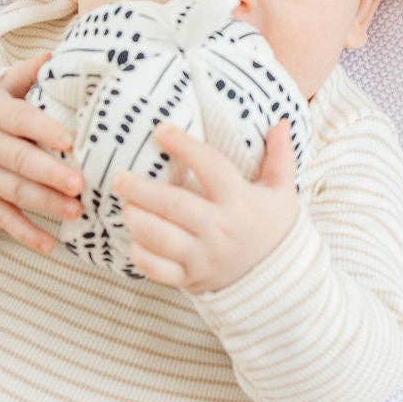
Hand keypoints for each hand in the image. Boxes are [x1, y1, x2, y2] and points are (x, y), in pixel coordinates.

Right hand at [0, 52, 84, 254]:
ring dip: (45, 203)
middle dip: (49, 173)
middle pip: (19, 160)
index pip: (22, 121)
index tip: (69, 140)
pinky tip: (50, 244)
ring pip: (15, 191)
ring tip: (76, 211)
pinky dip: (26, 234)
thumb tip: (53, 55)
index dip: (44, 130)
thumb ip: (26, 73)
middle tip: (79, 183)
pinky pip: (4, 220)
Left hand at [111, 119, 299, 294]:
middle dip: (142, 191)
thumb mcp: (282, 191)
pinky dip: (143, 257)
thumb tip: (281, 122)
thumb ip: (281, 157)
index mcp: (240, 201)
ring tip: (125, 206)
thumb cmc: (274, 227)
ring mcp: (204, 257)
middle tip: (119, 178)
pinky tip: (132, 241)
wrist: (281, 279)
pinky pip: (160, 270)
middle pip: (175, 206)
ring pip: (163, 239)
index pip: (210, 167)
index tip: (160, 130)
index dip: (185, 147)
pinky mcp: (193, 278)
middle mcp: (220, 229)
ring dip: (139, 221)